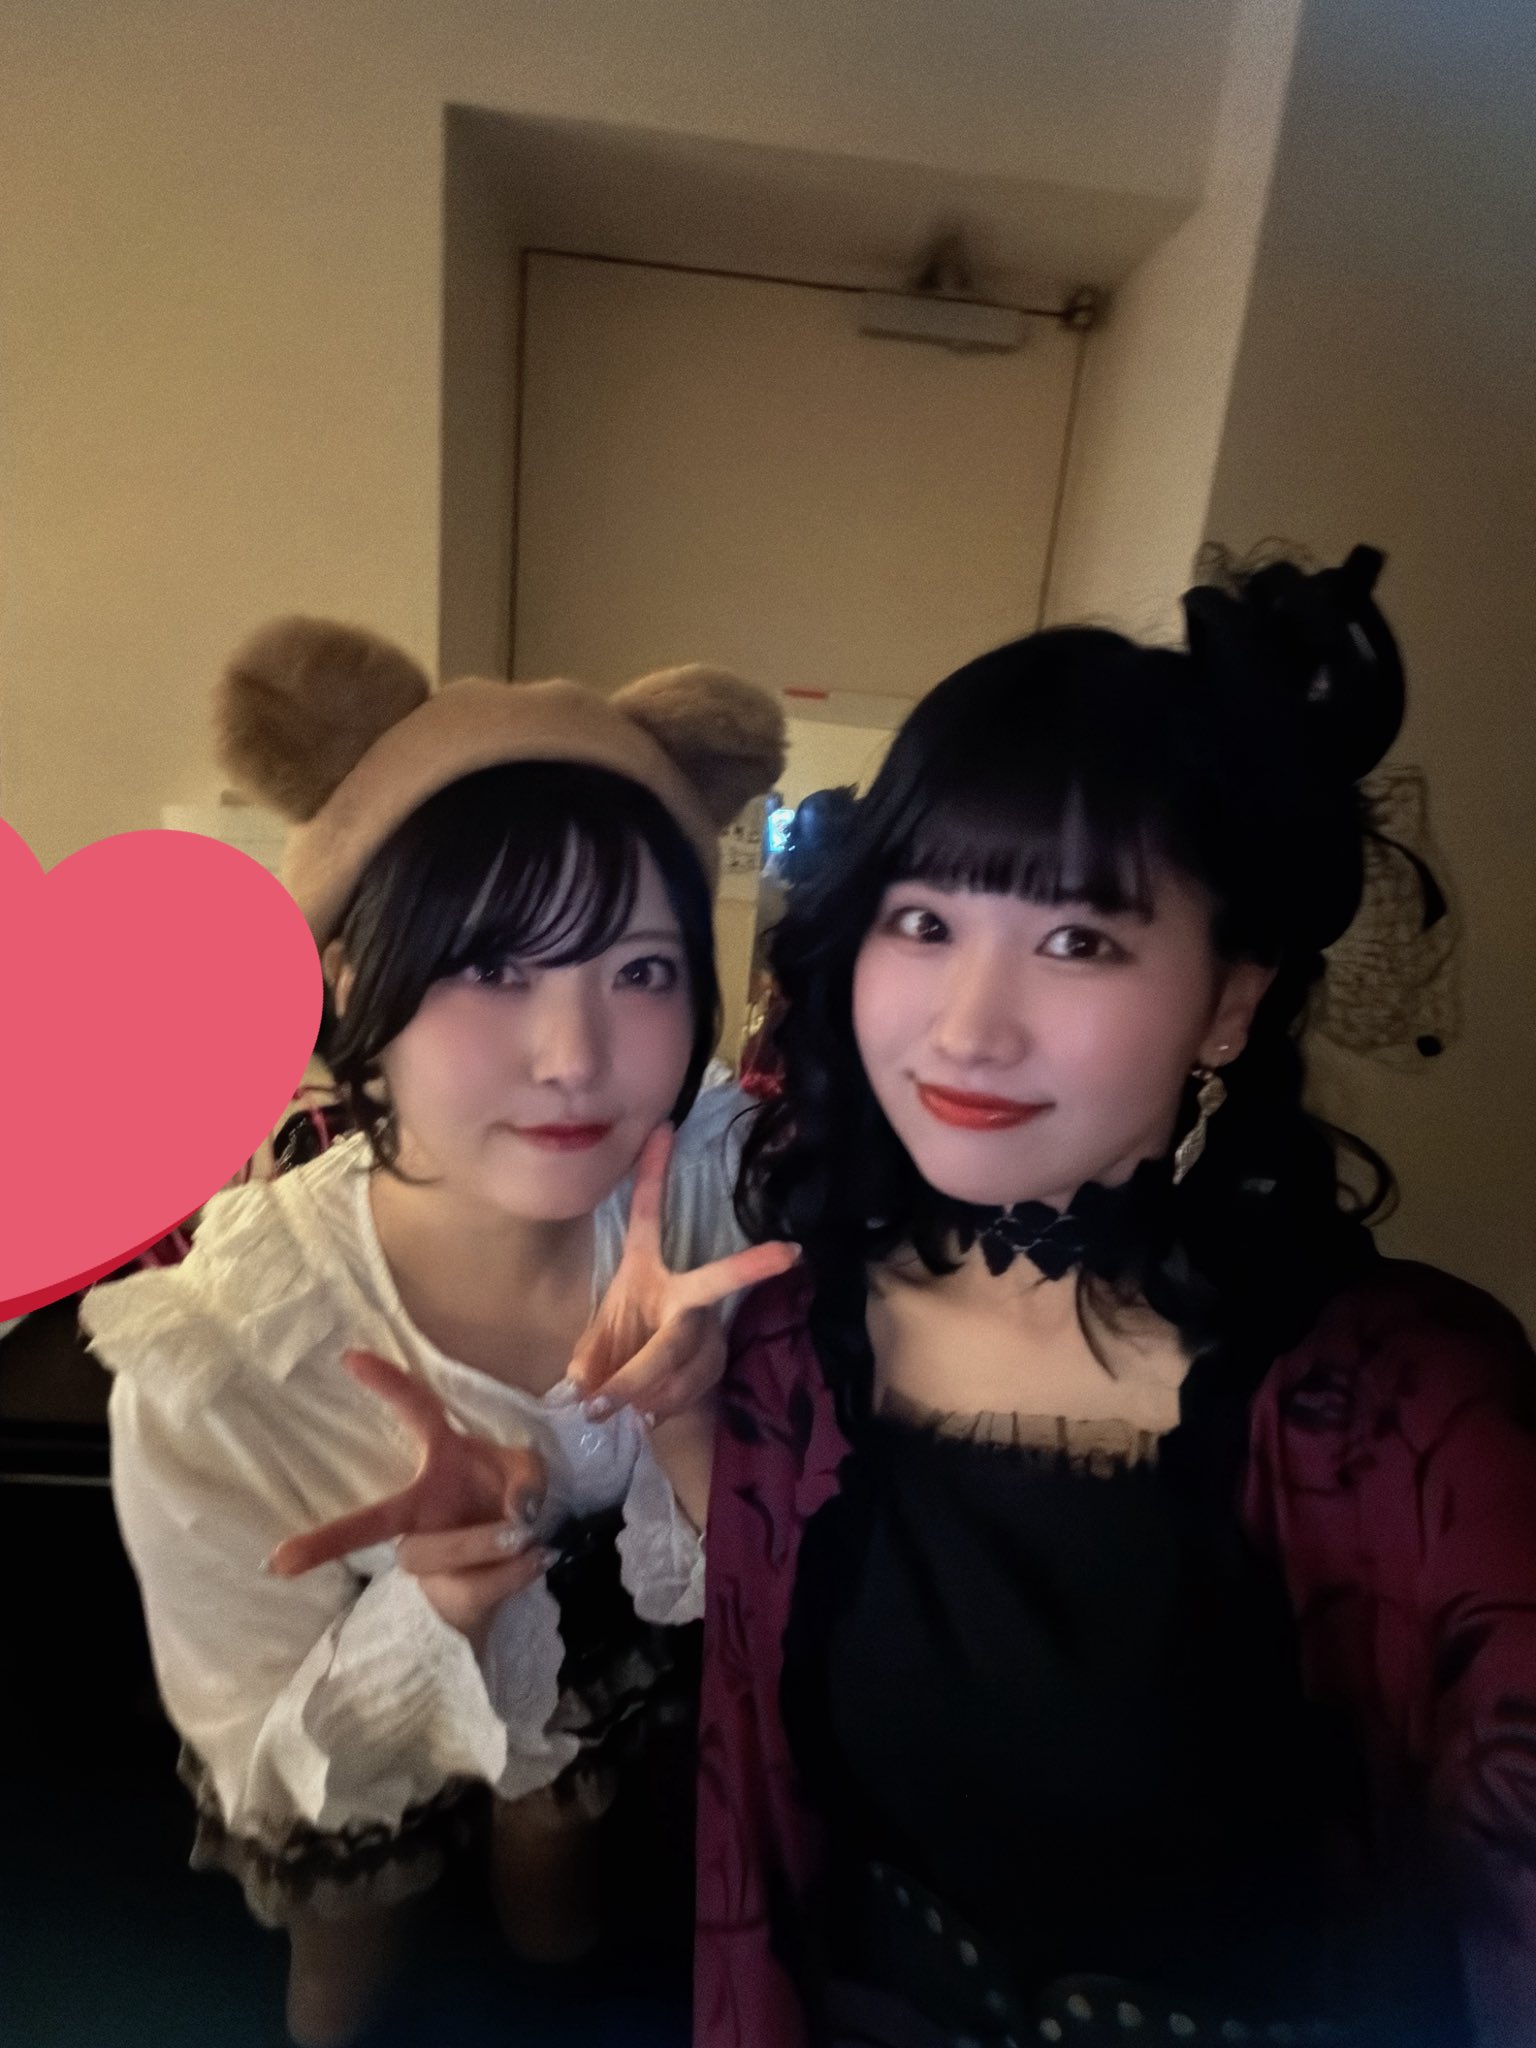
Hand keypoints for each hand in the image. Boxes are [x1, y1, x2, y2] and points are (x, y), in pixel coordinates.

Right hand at [266, 1351, 550, 1648]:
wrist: (523, 1558)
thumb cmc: (514, 1497)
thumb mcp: (532, 1475)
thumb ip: (529, 1479)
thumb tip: (516, 1509)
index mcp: (442, 1460)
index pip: (414, 1411)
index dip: (386, 1383)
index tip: (349, 1358)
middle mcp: (422, 1507)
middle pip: (373, 1522)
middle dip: (329, 1539)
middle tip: (280, 1561)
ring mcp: (428, 1551)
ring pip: (441, 1550)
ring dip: (488, 1543)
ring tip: (526, 1538)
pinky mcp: (445, 1592)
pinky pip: (473, 1586)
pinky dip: (513, 1573)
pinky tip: (535, 1559)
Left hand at [565, 1124, 797, 1422]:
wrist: (653, 1393)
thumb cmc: (621, 1347)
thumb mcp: (596, 1342)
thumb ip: (588, 1358)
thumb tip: (583, 1382)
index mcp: (646, 1269)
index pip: (647, 1215)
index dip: (653, 1173)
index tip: (665, 1128)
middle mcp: (684, 1290)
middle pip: (708, 1286)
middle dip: (748, 1267)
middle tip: (788, 1253)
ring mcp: (706, 1324)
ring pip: (684, 1352)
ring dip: (643, 1388)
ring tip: (617, 1407)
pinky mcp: (718, 1358)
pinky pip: (688, 1385)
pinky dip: (658, 1405)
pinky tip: (646, 1413)